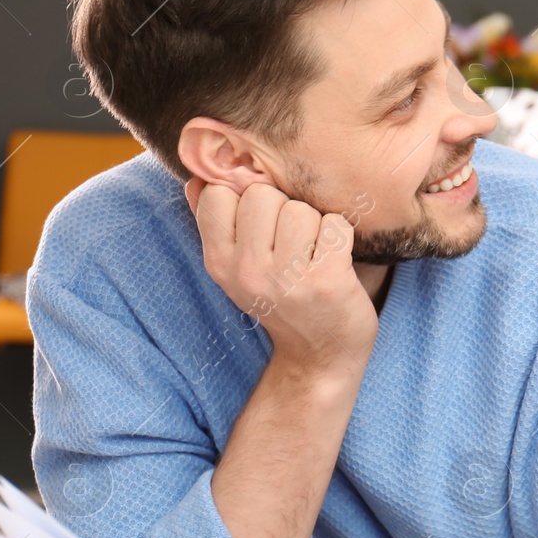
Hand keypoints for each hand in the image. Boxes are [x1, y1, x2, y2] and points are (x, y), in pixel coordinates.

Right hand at [185, 176, 377, 370]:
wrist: (320, 356)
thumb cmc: (282, 301)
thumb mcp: (237, 269)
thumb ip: (216, 224)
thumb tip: (196, 180)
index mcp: (219, 263)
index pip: (217, 194)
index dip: (245, 200)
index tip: (262, 228)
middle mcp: (247, 272)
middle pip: (262, 194)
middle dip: (283, 210)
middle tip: (293, 245)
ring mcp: (286, 279)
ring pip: (299, 208)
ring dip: (314, 225)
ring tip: (313, 256)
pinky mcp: (326, 282)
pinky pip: (335, 225)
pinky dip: (341, 237)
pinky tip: (335, 262)